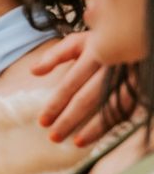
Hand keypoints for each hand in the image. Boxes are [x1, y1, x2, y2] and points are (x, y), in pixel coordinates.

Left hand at [32, 31, 134, 146]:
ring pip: (110, 107)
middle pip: (88, 98)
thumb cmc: (102, 39)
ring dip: (93, 128)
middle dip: (70, 119)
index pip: (71, 83)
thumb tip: (33, 71)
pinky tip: (99, 135)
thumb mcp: (78, 41)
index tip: (42, 122)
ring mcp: (130, 76)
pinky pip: (126, 109)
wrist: (138, 31)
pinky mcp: (142, 86)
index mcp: (94, 52)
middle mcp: (113, 64)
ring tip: (76, 142)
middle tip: (54, 137)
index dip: (56, 103)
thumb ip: (55, 55)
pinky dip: (112, 123)